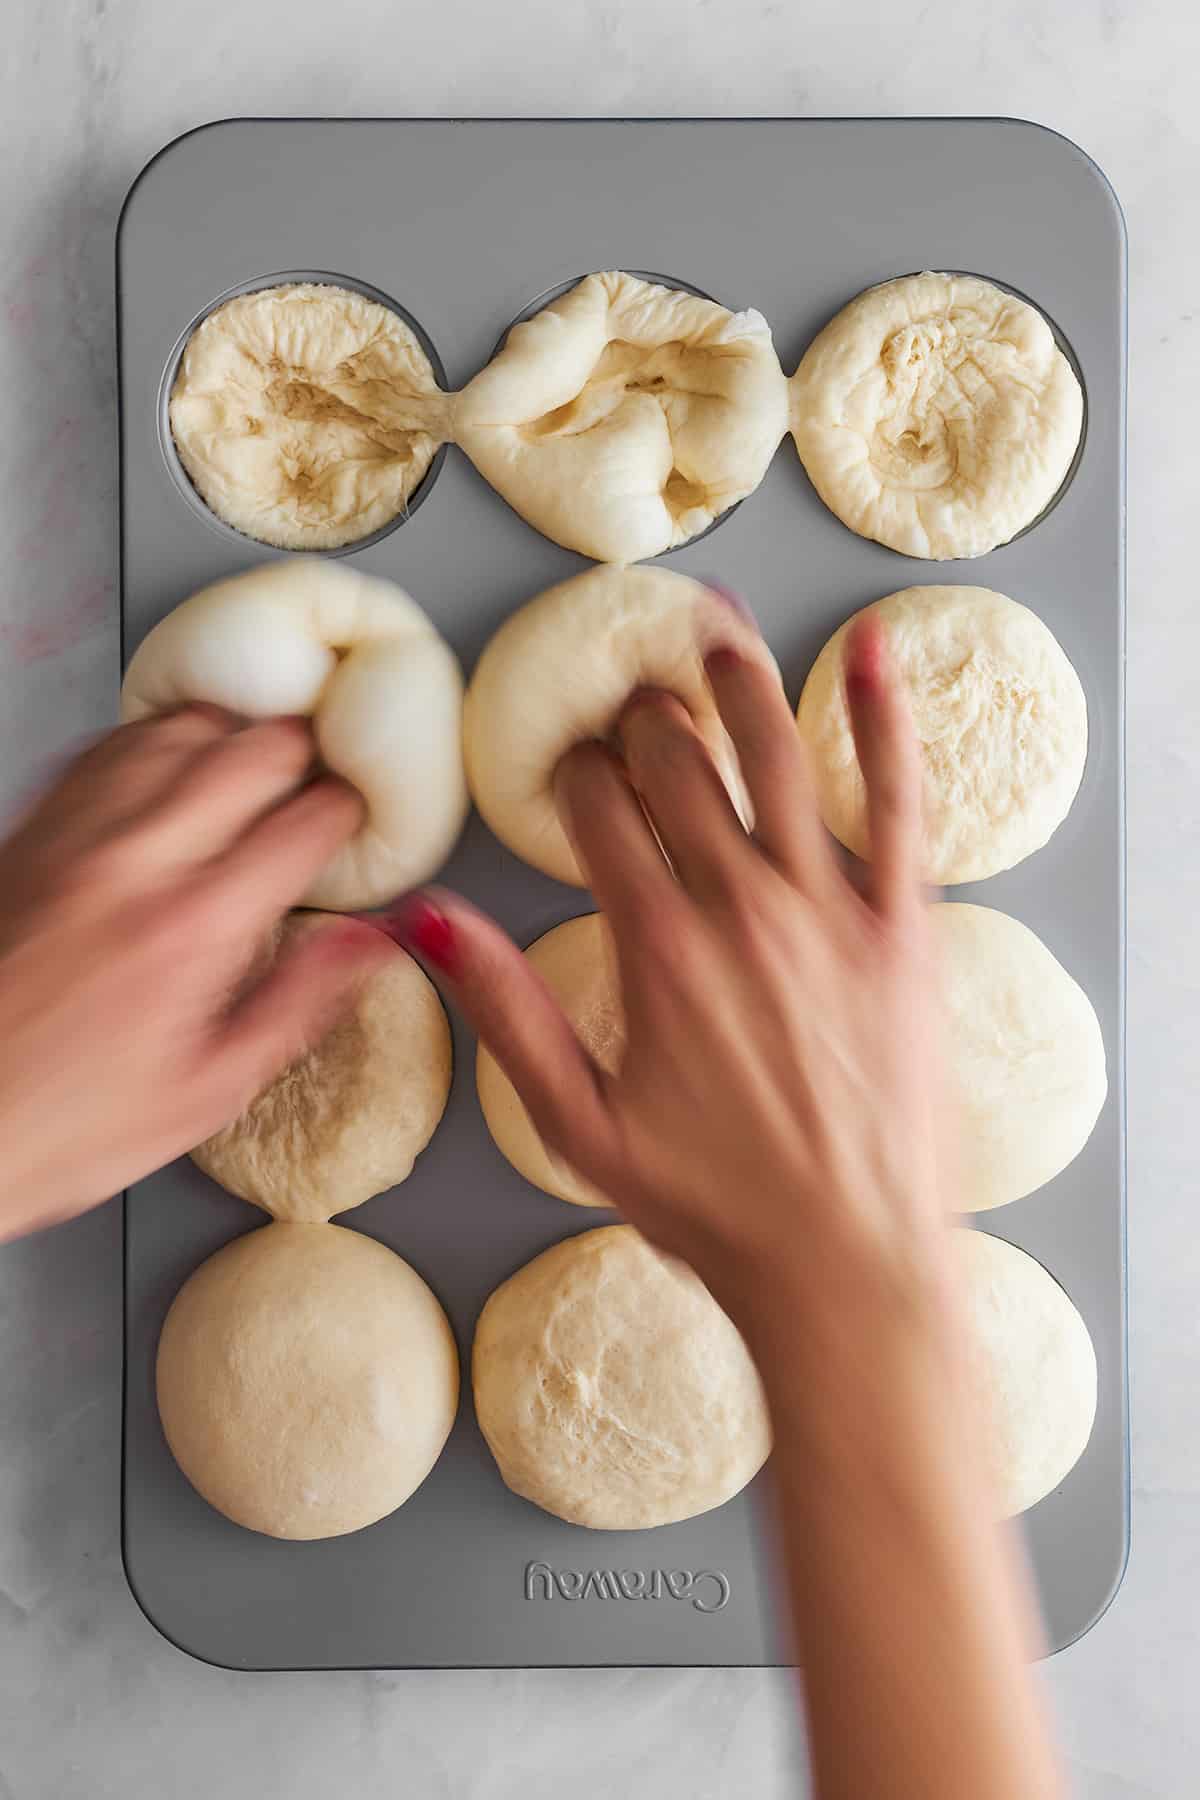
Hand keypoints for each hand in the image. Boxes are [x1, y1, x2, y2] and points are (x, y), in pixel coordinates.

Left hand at [0, 706, 389, 1239]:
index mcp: (194, 930)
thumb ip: (301, 1002)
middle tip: (317, 779)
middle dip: (304, 752)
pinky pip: (105, 744)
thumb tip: (371, 941)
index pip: (307, 820)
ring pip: (178, 725)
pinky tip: (171, 767)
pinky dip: (154, 739)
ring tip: (253, 763)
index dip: (352, 807)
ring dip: (231, 733)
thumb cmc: (61, 1122)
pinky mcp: (27, 831)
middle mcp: (133, 865)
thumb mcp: (212, 1090)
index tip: (358, 817)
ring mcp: (73, 838)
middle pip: (252, 747)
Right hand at [388, 609, 945, 1340]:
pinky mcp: (905, 925)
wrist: (847, 1259)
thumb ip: (504, 1010)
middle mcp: (741, 907)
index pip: (597, 809)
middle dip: (643, 719)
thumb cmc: (714, 1205)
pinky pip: (900, 798)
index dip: (574, 771)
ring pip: (777, 756)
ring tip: (716, 628)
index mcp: (657, 947)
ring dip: (739, 683)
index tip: (570, 764)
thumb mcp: (577, 1122)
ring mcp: (831, 909)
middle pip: (679, 767)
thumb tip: (427, 919)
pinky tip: (871, 649)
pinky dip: (884, 715)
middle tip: (632, 697)